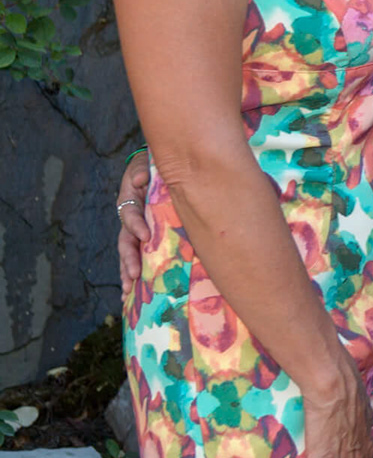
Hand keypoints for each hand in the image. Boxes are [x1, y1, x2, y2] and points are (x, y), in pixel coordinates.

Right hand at [115, 150, 153, 293]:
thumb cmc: (152, 168)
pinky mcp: (148, 240)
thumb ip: (142, 171)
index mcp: (130, 202)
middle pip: (126, 242)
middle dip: (128, 260)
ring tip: (128, 291)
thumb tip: (139, 179)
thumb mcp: (145, 165)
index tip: (145, 236)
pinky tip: (134, 293)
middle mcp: (131, 220)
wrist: (161, 171)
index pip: (130, 215)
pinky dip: (136, 274)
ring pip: (130, 255)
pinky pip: (141, 257)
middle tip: (133, 276)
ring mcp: (138, 232)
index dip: (136, 225)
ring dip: (128, 273)